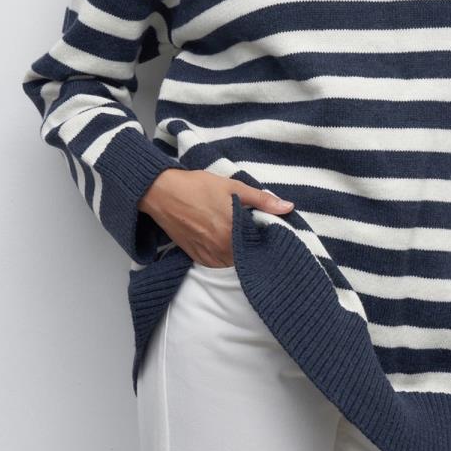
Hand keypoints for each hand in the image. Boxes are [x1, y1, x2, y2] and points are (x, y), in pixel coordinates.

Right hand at [138, 170, 293, 266]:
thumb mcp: (233, 187)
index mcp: (234, 232)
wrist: (162, 193)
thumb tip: (288, 207)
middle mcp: (222, 249)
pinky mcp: (196, 257)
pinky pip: (217, 264)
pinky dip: (225, 257)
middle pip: (248, 255)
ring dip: (239, 254)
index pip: (261, 245)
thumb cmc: (198, 186)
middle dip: (254, 246)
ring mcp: (208, 255)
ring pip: (233, 263)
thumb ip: (262, 200)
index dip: (267, 238)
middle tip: (254, 232)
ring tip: (239, 237)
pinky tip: (225, 243)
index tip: (271, 231)